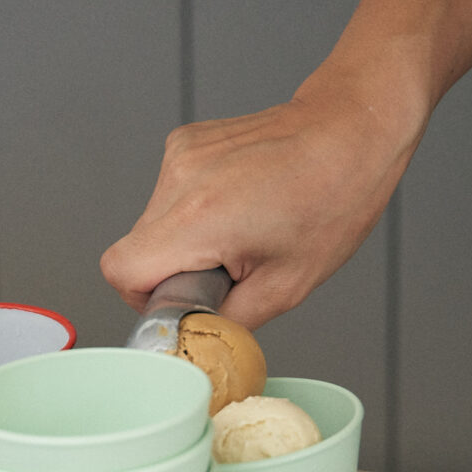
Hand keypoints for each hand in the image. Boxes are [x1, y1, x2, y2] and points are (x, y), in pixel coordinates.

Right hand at [101, 73, 422, 328]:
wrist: (351, 130)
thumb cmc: (334, 199)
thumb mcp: (286, 286)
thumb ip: (228, 321)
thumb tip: (198, 341)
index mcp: (199, 216)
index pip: (121, 271)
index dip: (144, 298)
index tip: (186, 299)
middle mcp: (180, 178)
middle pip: (135, 248)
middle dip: (173, 271)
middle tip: (228, 269)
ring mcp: (180, 154)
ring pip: (152, 224)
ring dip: (185, 241)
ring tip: (241, 233)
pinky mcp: (186, 142)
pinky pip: (170, 196)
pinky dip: (195, 212)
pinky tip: (240, 205)